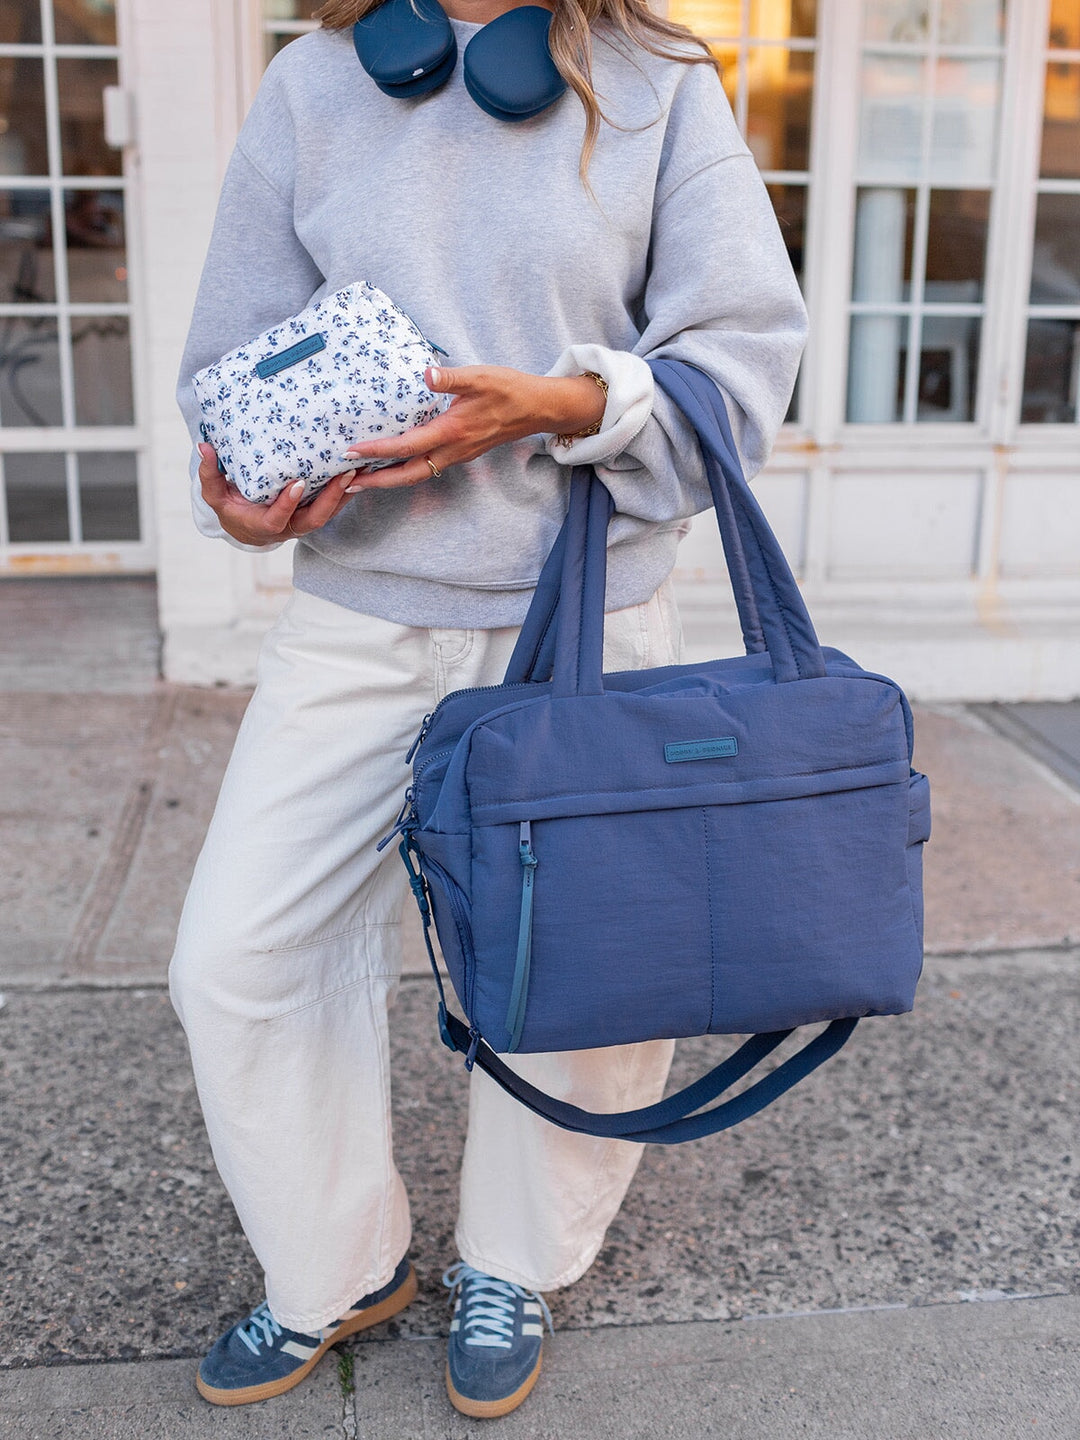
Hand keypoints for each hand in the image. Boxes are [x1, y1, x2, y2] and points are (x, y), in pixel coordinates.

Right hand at [197, 444, 358, 545]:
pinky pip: (334, 505)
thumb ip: (209, 473)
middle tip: (346, 474)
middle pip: (315, 519)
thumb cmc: (230, 507)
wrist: (245, 526)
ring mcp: (304, 522)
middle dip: (332, 498)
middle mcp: (289, 527)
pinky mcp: (314, 513)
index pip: (278, 519)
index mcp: (263, 525)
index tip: (298, 483)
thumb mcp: (214, 494)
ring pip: (330, 513)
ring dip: (346, 493)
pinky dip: (348, 491)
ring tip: (360, 469)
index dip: (288, 504)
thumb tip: (203, 447)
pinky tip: (360, 471)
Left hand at [341, 364, 606, 488]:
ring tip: (362, 479)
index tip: (351, 451)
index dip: (377, 450)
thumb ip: (451, 378)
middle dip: (376, 481)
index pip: (407, 446)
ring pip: (417, 475)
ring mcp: (457, 455)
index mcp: (452, 431)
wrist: (538, 408)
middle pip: (408, 475)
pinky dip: (405, 470)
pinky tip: (392, 463)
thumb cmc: (510, 390)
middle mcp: (452, 450)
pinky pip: (427, 467)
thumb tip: (427, 374)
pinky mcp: (460, 452)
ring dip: (389, 479)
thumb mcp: (480, 376)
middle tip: (346, 483)